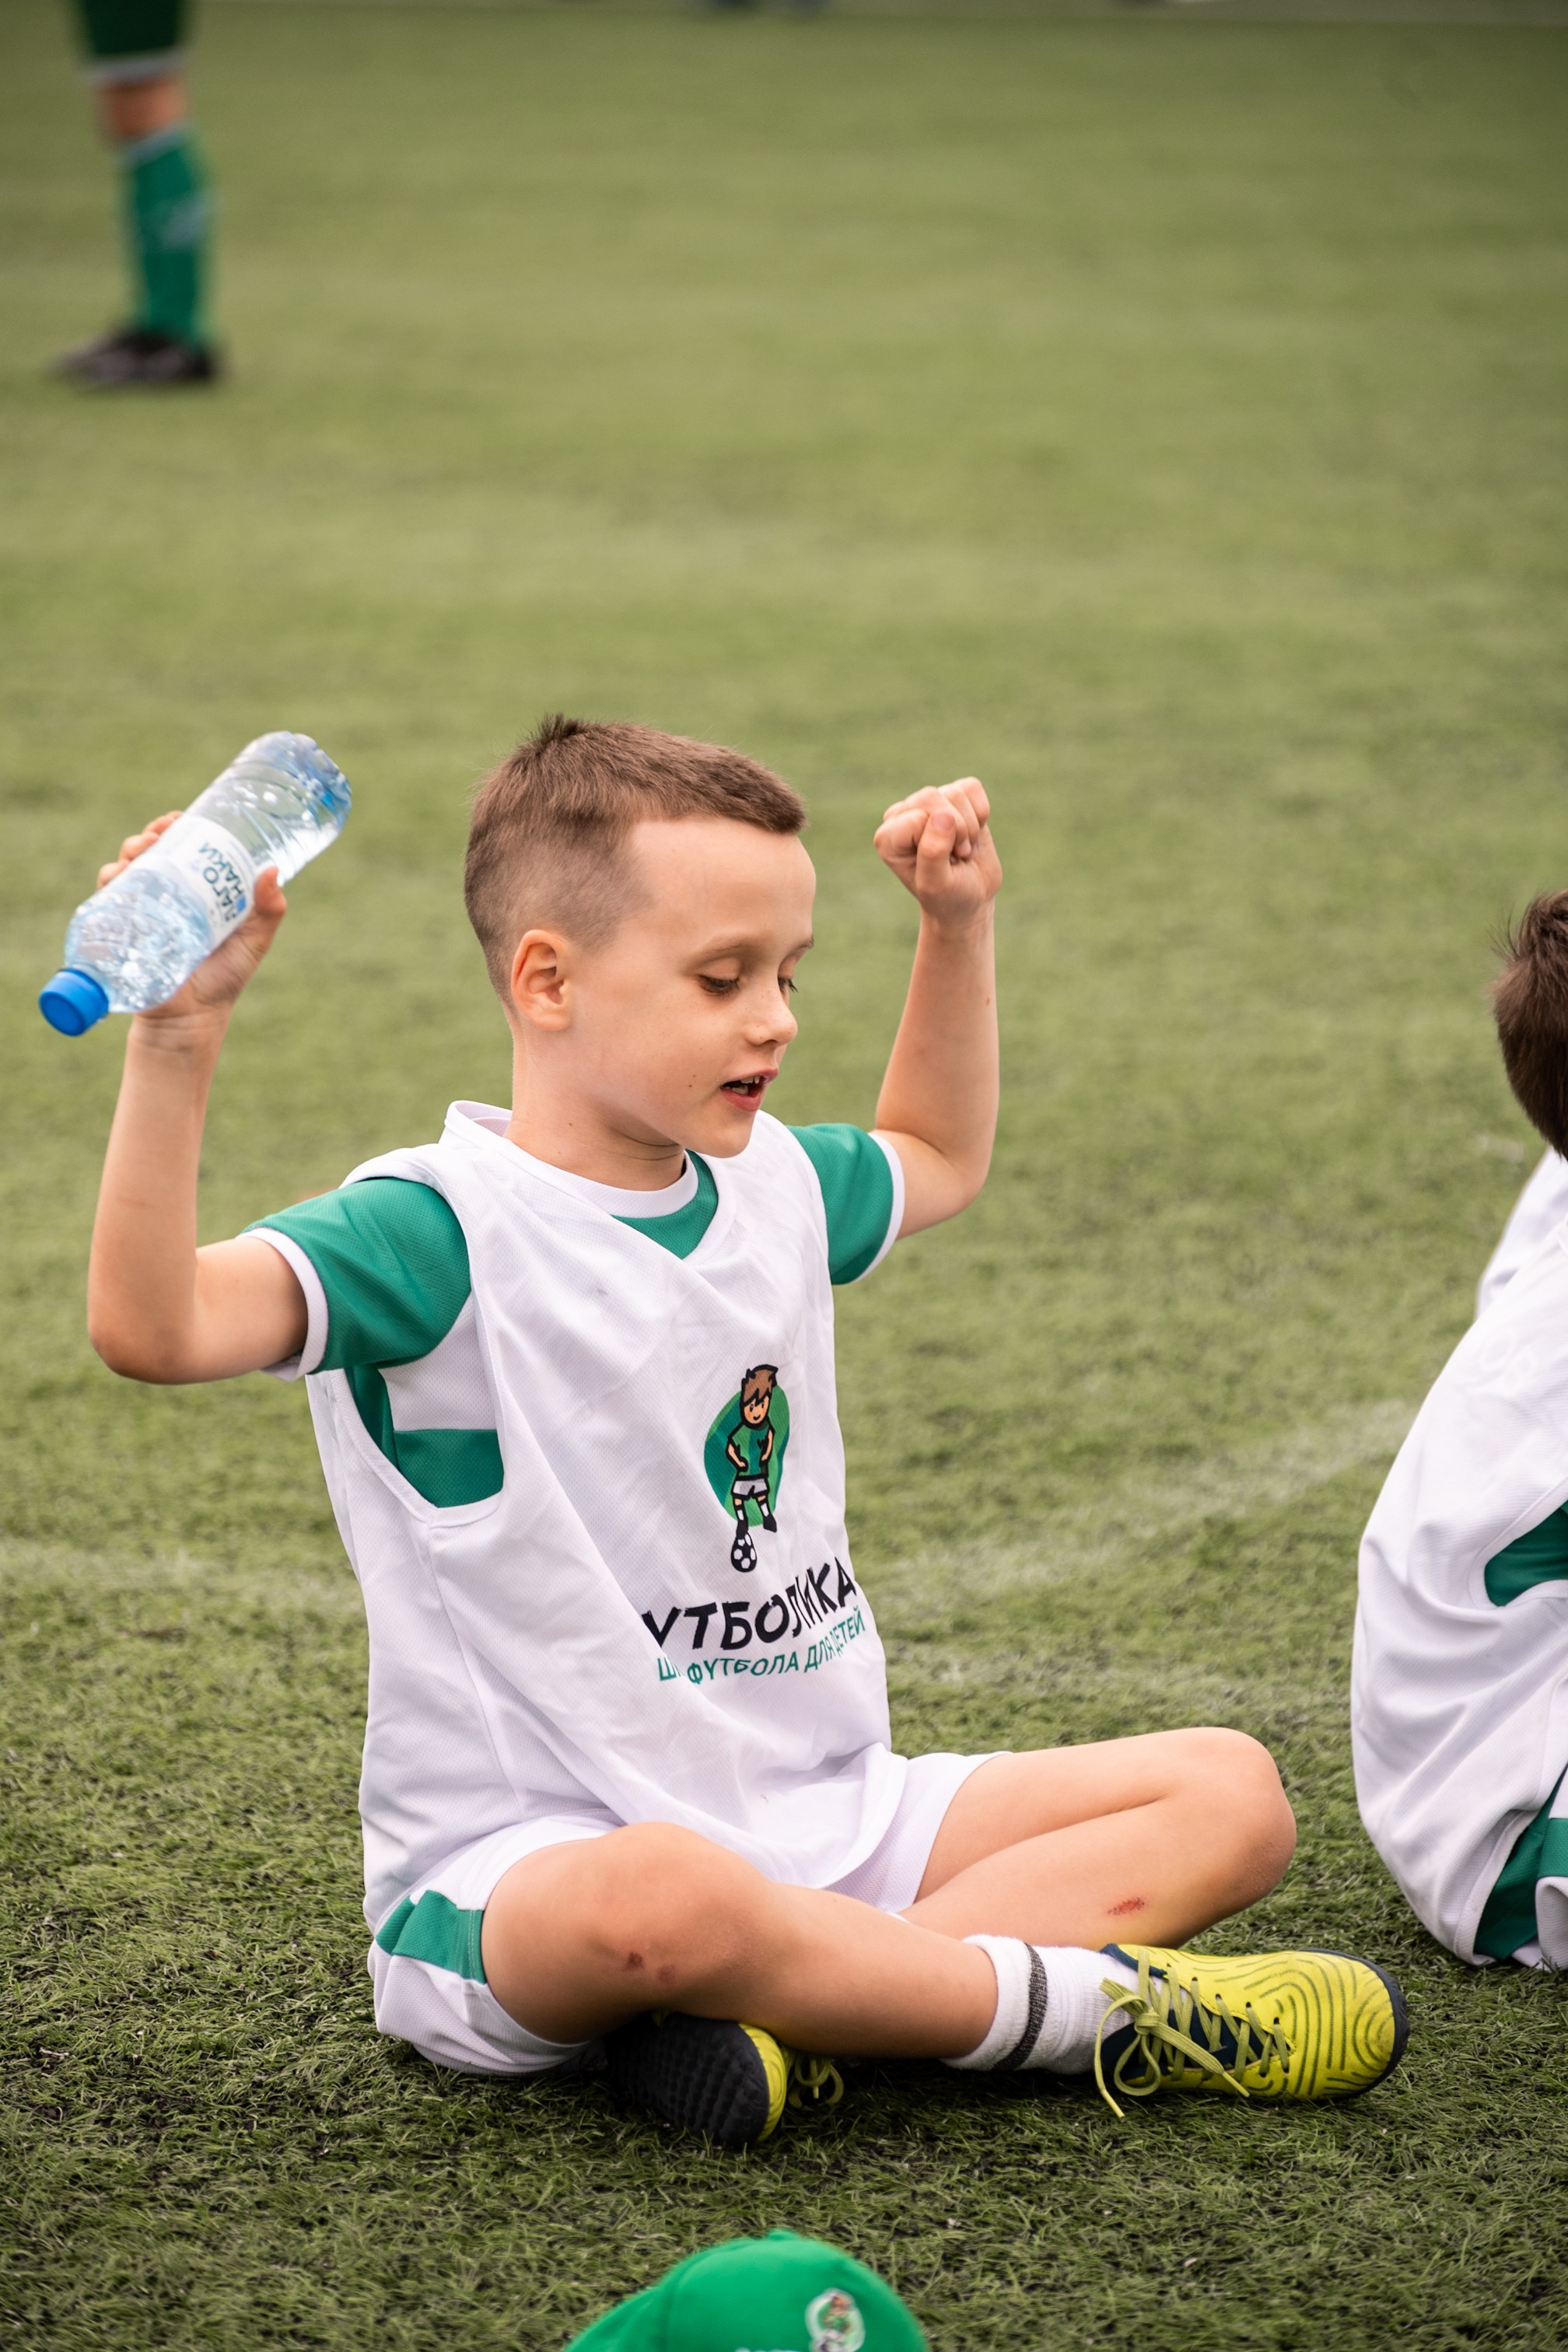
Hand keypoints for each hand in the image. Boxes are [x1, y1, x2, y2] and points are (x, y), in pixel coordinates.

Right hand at [99, 810, 288, 1031]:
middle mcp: (161, 896)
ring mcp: (137, 912)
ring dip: (128, 852)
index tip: (180, 818)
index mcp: (192, 891)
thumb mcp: (254, 940)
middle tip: (161, 831)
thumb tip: (273, 870)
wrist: (193, 1019)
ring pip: (123, 869)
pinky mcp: (119, 931)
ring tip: (142, 849)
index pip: (178, 849)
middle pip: (147, 852)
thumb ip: (268, 910)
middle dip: (149, 834)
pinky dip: (110, 882)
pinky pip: (106, 900)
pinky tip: (119, 874)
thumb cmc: (224, 979)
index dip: (175, 828)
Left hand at [873, 779, 1001, 927]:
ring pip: (955, 793)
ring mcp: (927, 803)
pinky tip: (971, 834)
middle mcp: (902, 815)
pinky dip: (981, 813)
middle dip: (957, 830)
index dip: (941, 841)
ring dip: (970, 827)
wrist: (970, 897)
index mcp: (888, 837)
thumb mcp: (936, 885)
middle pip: (931, 796)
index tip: (944, 865)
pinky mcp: (952, 797)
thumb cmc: (948, 895)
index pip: (917, 817)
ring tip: (962, 849)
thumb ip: (932, 852)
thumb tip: (942, 815)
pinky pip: (972, 788)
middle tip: (958, 855)